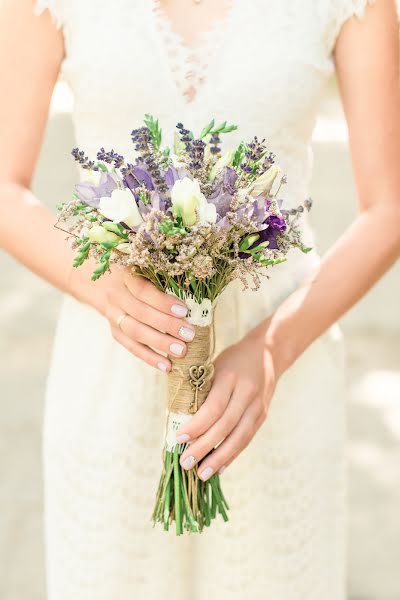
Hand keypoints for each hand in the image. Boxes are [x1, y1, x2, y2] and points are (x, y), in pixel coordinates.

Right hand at [93, 267, 194, 371]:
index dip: (163, 302)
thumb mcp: (148, 270)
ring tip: (182, 351)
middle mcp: (117, 296)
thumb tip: (197, 300)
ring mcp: (113, 315)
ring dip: (160, 343)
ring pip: (135, 332)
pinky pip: (132, 347)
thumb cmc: (140, 276)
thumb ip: (166, 281)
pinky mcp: (115, 332)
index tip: (184, 310)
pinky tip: (167, 366)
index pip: (143, 290)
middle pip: (140, 313)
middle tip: (189, 334)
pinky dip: (149, 357)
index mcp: (126, 276)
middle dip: (167, 325)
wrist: (107, 285)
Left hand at [176, 324, 278, 479]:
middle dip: (204, 447)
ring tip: (202, 473)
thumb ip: (200, 388)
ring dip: (220, 457)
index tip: (178, 439)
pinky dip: (233, 454)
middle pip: (225, 425)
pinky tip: (219, 467)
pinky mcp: (263, 415)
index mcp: (230, 377)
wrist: (268, 352)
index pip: (213, 407)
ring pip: (239, 437)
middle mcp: (247, 393)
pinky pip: (247, 438)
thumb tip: (176, 416)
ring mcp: (258, 406)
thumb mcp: (214, 365)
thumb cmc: (232, 359)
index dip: (197, 425)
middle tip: (185, 463)